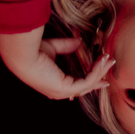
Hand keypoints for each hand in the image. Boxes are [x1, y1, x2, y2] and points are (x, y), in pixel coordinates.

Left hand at [0, 29, 114, 100]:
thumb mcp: (52, 48)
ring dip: (100, 70)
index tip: (102, 74)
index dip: (90, 80)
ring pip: (88, 84)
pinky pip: (87, 81)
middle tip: (110, 64)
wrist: (24, 55)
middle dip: (100, 76)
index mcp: (54, 85)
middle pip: (85, 87)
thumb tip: (79, 41)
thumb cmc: (32, 52)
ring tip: (109, 58)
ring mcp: (63, 92)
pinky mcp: (66, 88)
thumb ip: (66, 46)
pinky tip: (101, 60)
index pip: (75, 86)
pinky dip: (96, 70)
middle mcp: (59, 92)